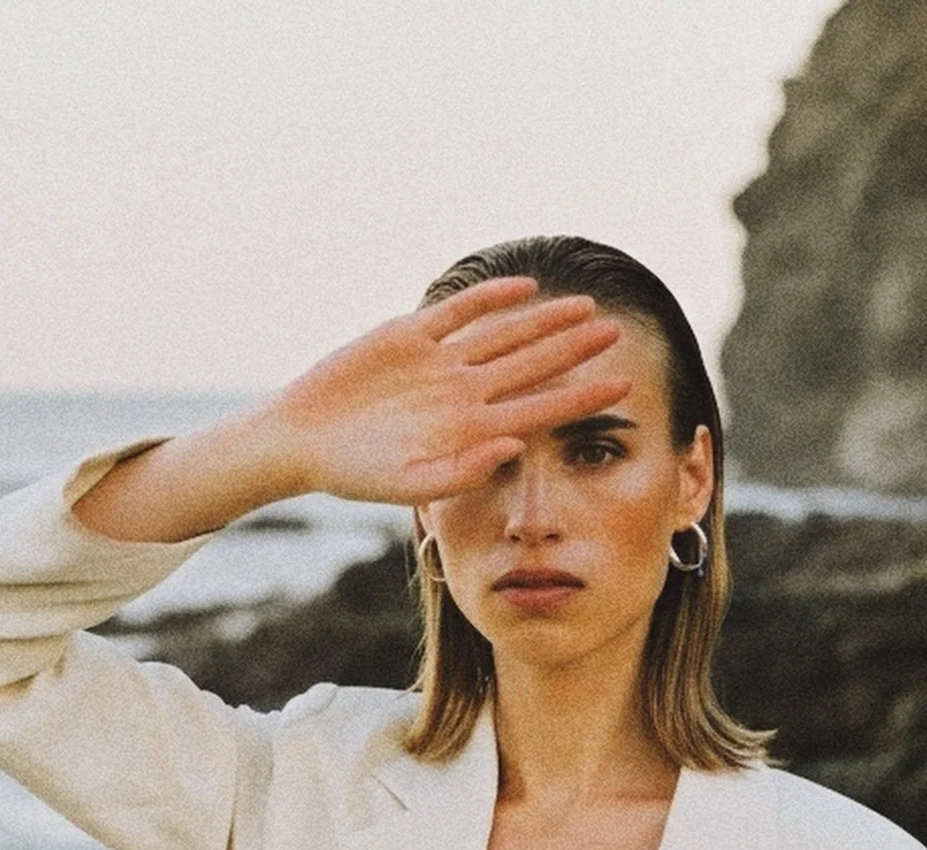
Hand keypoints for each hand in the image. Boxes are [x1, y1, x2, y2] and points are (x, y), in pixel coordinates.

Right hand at [265, 274, 631, 504]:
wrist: (304, 440)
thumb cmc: (356, 474)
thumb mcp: (410, 484)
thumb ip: (462, 471)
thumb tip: (514, 444)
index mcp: (472, 430)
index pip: (541, 409)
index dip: (582, 398)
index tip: (622, 388)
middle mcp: (464, 394)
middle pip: (532, 366)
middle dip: (573, 351)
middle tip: (616, 334)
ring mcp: (441, 363)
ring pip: (504, 336)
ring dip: (544, 322)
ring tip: (586, 309)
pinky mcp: (410, 335)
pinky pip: (459, 312)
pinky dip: (490, 298)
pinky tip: (524, 289)